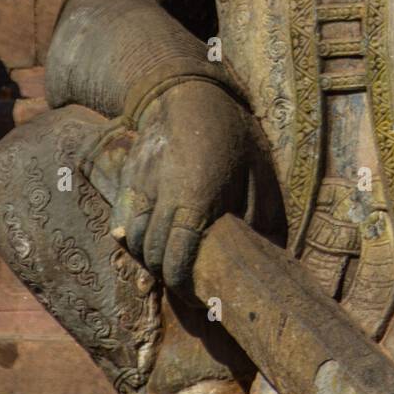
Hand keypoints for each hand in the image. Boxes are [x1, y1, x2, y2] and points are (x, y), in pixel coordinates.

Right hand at [109, 80, 250, 298]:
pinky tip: (146, 246)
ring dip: (150, 259)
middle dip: (170, 278)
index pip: (179, 260)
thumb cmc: (231, 135)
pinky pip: (122, 221)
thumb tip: (271, 255)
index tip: (200, 299)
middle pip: (154, 256)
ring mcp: (141, 187)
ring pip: (135, 241)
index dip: (186, 288)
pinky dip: (131, 239)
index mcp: (197, 199)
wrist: (186, 93)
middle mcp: (163, 197)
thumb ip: (261, 215)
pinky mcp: (128, 180)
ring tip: (171, 267)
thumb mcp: (259, 173)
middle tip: (190, 289)